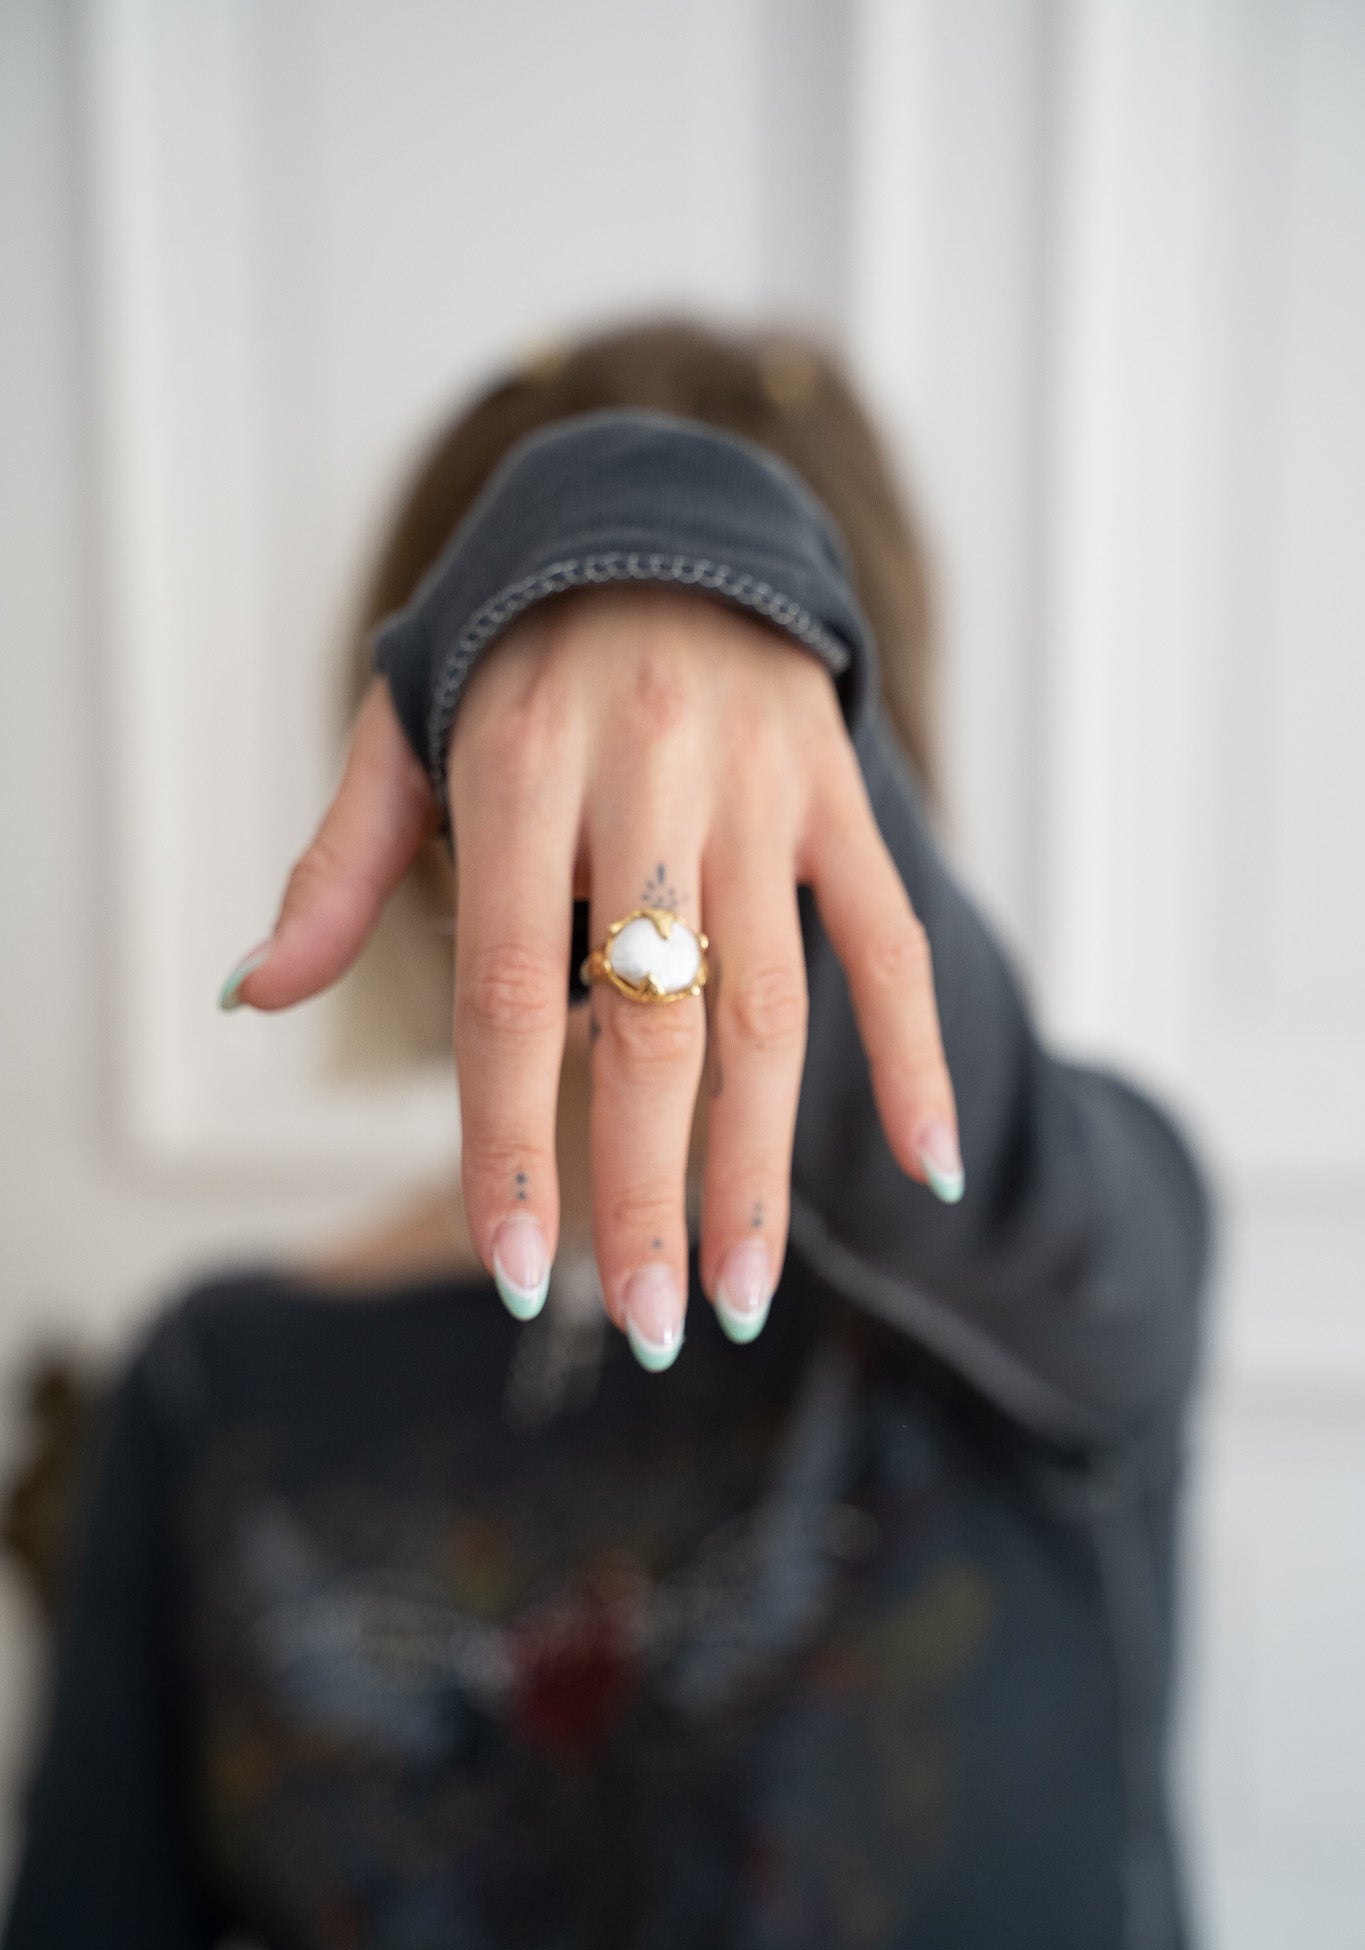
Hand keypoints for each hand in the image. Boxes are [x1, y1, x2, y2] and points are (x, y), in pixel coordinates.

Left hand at [221, 589, 960, 1366]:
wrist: (663, 520)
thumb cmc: (513, 649)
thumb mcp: (402, 726)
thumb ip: (338, 869)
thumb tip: (249, 996)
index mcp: (519, 773)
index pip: (512, 998)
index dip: (512, 1142)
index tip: (521, 1269)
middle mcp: (645, 784)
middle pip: (649, 1027)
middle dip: (643, 1192)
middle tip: (645, 1326)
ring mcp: (757, 794)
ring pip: (769, 1010)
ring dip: (757, 1166)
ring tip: (743, 1294)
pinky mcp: (837, 797)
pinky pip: (889, 939)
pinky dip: (913, 1053)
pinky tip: (927, 1166)